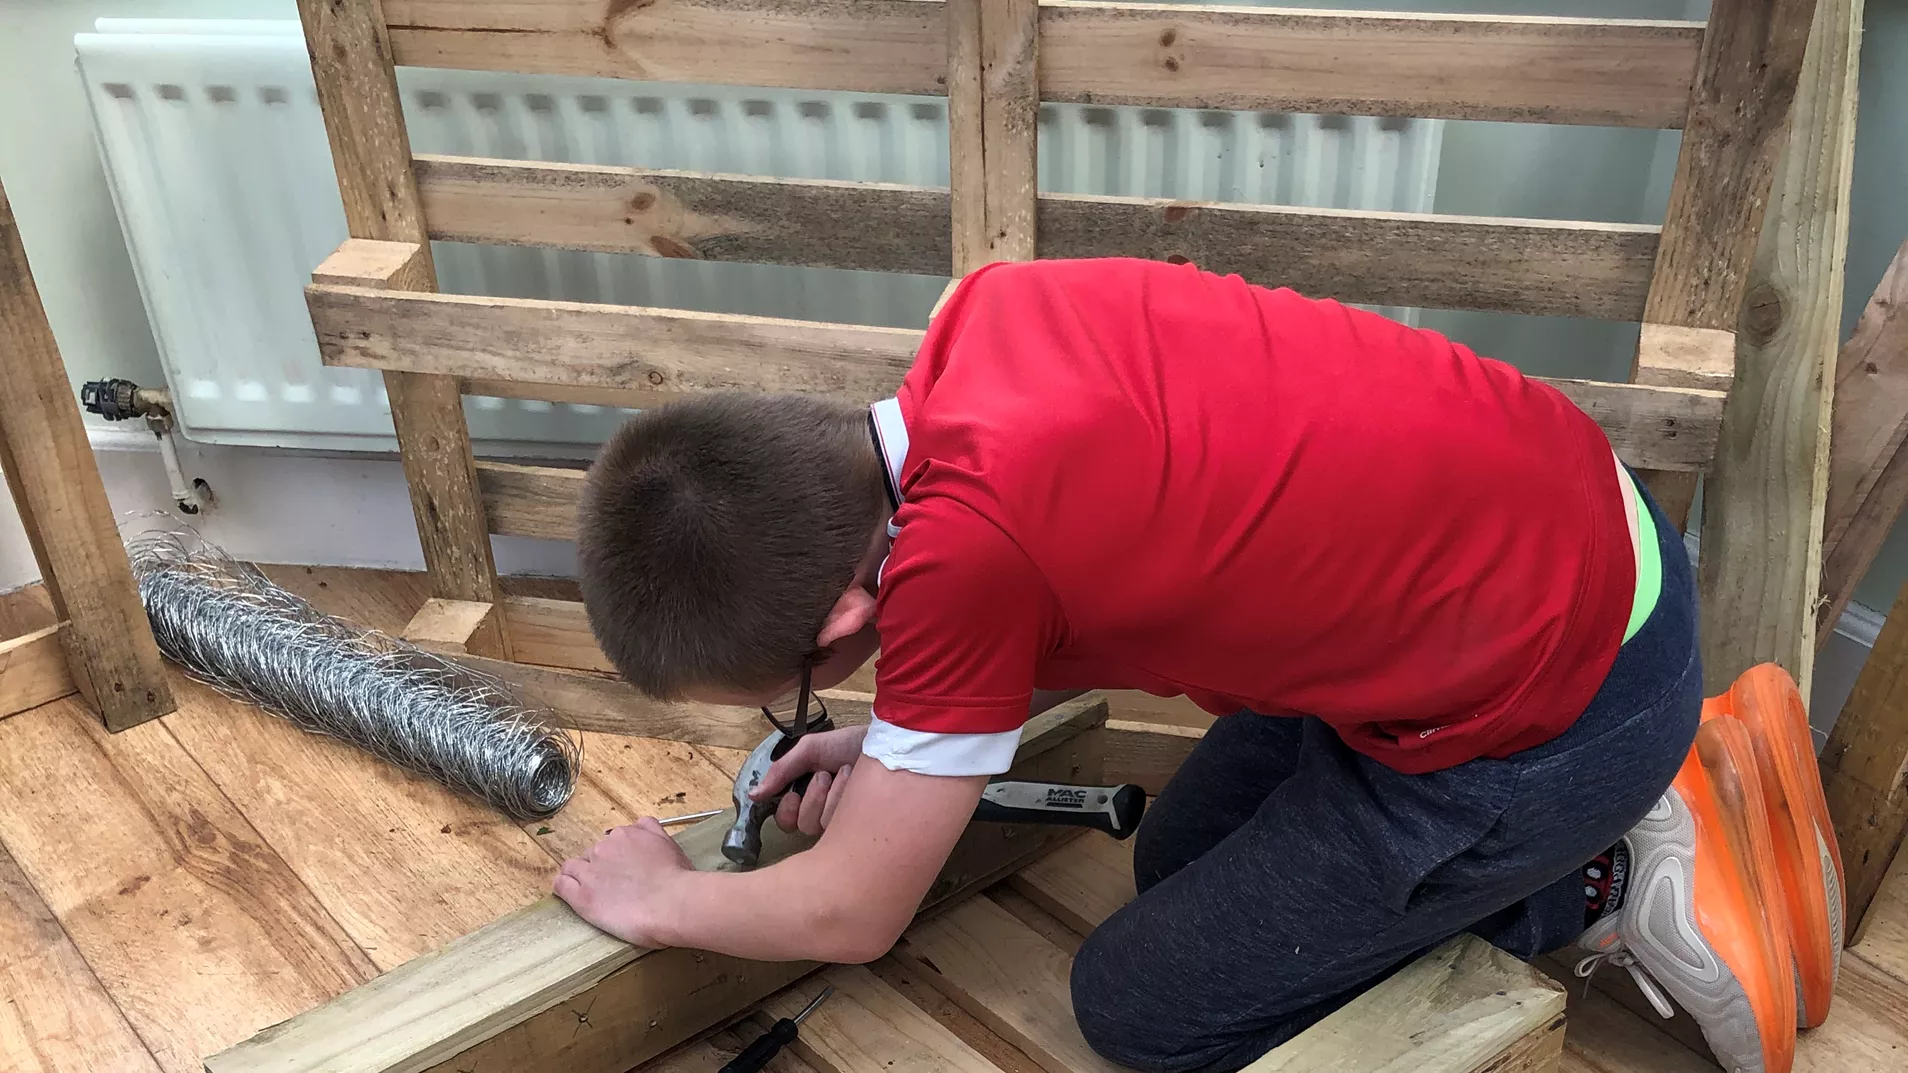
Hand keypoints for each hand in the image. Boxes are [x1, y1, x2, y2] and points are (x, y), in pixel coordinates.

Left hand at [553, 817, 693, 946]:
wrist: (673, 903)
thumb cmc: (677, 878)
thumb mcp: (669, 843)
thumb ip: (651, 831)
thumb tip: (641, 826)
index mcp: (626, 834)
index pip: (610, 842)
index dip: (614, 858)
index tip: (622, 871)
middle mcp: (605, 847)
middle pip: (591, 854)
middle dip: (598, 868)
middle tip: (612, 887)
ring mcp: (591, 871)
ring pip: (572, 868)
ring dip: (578, 877)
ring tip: (592, 892)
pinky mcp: (582, 896)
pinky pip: (561, 885)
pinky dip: (563, 888)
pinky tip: (571, 896)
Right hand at [749, 725, 868, 835]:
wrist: (883, 742)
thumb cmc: (847, 744)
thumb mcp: (809, 750)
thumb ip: (781, 771)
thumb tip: (752, 796)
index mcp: (807, 796)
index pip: (786, 822)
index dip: (787, 811)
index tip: (794, 791)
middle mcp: (824, 812)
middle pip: (802, 827)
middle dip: (812, 799)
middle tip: (823, 776)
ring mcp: (844, 821)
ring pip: (821, 825)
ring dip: (831, 794)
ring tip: (844, 772)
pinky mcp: (860, 824)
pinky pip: (840, 821)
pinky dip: (844, 796)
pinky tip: (856, 782)